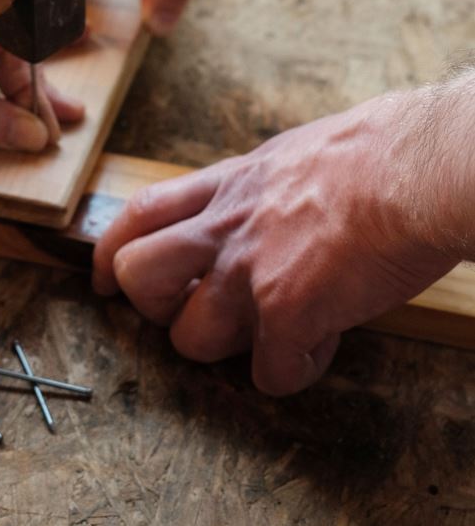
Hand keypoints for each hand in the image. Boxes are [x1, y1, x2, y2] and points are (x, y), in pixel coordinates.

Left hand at [93, 92, 458, 394]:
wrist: (420, 168)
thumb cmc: (375, 152)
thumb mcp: (288, 155)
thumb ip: (253, 186)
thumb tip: (249, 203)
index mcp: (225, 186)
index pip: (137, 214)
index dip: (108, 252)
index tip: (105, 279)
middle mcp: (224, 227)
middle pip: (137, 277)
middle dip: (153, 307)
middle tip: (188, 311)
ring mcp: (250, 270)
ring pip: (188, 337)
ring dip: (221, 347)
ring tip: (262, 333)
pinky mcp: (289, 311)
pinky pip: (269, 372)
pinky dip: (291, 372)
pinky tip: (316, 348)